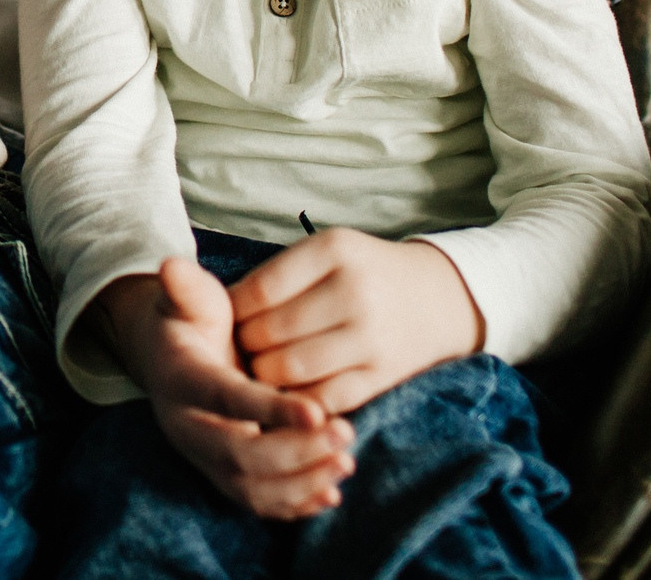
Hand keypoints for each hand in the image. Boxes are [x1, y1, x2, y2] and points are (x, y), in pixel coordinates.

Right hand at [97, 260, 355, 518]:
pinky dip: (293, 503)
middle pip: (238, 455)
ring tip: (346, 460)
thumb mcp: (187, 300)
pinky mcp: (222, 476)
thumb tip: (170, 265)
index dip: (270, 410)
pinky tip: (331, 492)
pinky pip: (256, 502)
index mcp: (181, 382)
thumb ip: (186, 288)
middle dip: (295, 451)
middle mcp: (187, 428)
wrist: (171, 356)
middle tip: (346, 433)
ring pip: (249, 487)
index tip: (317, 411)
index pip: (226, 399)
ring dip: (300, 481)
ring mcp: (203, 457)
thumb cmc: (190, 320)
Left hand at [229, 230, 483, 413]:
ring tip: (261, 370)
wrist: (438, 298)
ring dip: (264, 377)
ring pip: (288, 372)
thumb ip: (273, 276)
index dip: (232, 312)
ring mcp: (371, 337)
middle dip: (244, 347)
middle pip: (268, 334)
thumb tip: (213, 311)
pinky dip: (297, 401)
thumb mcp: (324, 252)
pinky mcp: (381, 376)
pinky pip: (320, 399)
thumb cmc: (361, 273)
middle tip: (240, 349)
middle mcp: (354, 291)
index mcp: (334, 250)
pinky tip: (291, 391)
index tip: (227, 319)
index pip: (258, 291)